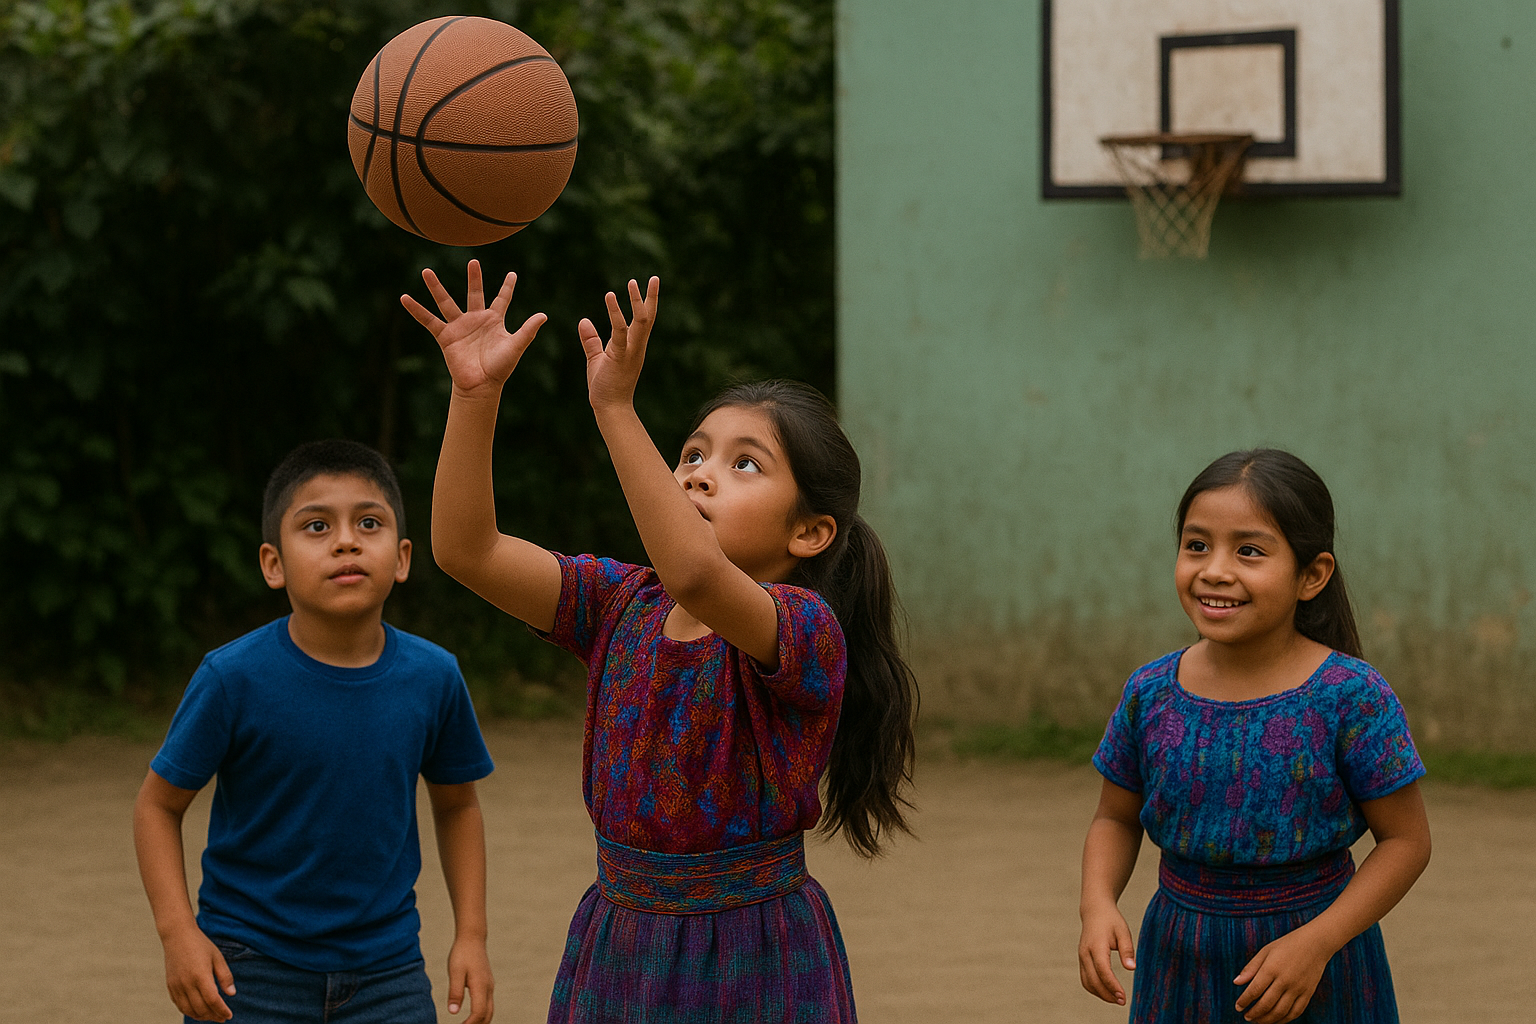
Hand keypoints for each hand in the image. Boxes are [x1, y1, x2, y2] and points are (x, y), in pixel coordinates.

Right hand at [161, 925, 235, 1021]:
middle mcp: (186, 983)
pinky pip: (179, 1005)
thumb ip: (225, 976)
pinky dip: (189, 1011)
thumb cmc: (200, 945)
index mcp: (200, 975)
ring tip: (212, 1016)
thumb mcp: (217, 957)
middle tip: (222, 1017)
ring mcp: (176, 986)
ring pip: (188, 1010)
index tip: (229, 1015)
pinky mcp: (170, 986)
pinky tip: (198, 1011)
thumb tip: (232, 994)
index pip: (212, 1000)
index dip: (221, 1010)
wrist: (177, 936)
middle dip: (213, 1016)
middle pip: (200, 1008)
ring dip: (201, 1016)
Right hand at [402, 259, 546, 397]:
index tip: (512, 274)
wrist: (481, 385)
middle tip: (473, 261)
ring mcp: (459, 326)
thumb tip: (544, 315)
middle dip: (474, 278)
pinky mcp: (445, 336)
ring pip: (446, 302)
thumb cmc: (500, 368)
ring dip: (436, 287)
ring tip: (426, 271)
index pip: (502, 299)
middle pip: (474, 293)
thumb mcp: (516, 346)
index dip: (507, 287)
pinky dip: (416, 310)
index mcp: (494, 321)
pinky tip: (404, 297)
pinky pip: (428, 320)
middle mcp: (476, 320)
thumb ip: (528, 330)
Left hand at [445, 935, 493, 1022]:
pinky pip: (488, 1003)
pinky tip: (473, 1017)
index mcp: (481, 986)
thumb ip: (455, 992)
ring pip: (490, 1010)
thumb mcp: (455, 972)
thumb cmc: (462, 953)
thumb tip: (453, 1012)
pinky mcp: (487, 983)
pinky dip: (482, 1014)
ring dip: (481, 1021)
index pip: (478, 1012)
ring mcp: (489, 986)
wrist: (472, 938)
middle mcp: (488, 988)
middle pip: (488, 1015)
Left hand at [576, 277, 659, 410]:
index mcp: (634, 346)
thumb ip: (591, 340)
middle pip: (648, 318)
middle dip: (651, 297)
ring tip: (632, 282)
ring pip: (640, 322)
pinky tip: (610, 296)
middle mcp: (637, 346)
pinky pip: (619, 331)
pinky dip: (615, 313)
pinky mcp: (620, 356)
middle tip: (654, 277)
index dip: (647, 302)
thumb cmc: (605, 386)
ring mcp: (631, 351)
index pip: (644, 320)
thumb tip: (584, 320)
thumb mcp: (596, 359)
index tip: (650, 284)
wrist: (610, 408)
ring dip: (637, 301)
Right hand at [1077, 903, 1135, 1005]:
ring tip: (1116, 999)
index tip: (1123, 998)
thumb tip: (1131, 968)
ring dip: (1100, 994)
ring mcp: (1081, 957)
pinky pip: (1085, 979)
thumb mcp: (1123, 932)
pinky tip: (1107, 991)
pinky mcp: (1082, 960)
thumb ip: (1127, 950)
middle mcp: (1085, 953)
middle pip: (1093, 980)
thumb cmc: (1111, 920)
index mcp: (1096, 946)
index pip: (1103, 971)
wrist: (1094, 910)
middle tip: (1122, 1002)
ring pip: (1087, 982)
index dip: (1113, 986)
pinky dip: (1095, 988)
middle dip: (1107, 994)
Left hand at [1233, 927, 1331, 1022]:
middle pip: (1267, 1004)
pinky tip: (1276, 1019)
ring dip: (1268, 1020)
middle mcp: (1285, 980)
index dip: (1244, 1001)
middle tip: (1247, 1017)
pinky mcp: (1308, 993)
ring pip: (1281, 1011)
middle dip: (1254, 1013)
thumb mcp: (1265, 951)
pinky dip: (1285, 1019)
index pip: (1254, 990)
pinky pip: (1296, 1012)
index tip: (1238, 1007)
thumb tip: (1236, 982)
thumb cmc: (1287, 945)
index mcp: (1272, 968)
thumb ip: (1250, 968)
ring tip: (1258, 1020)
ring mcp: (1298, 988)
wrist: (1315, 943)